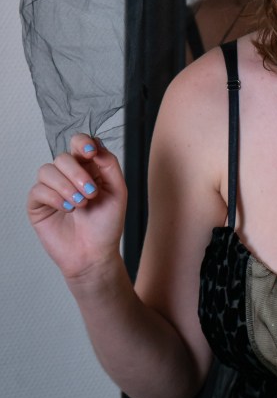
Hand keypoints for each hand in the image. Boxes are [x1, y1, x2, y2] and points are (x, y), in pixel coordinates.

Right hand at [27, 134, 127, 282]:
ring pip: (48, 170)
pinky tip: (68, 209)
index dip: (83, 143)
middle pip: (63, 156)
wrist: (95, 254)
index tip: (90, 153)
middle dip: (77, 173)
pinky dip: (54, 197)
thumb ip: (109, 164)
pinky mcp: (39, 205)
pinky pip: (38, 190)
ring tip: (81, 204)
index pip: (80, 143)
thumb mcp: (118, 190)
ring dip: (66, 186)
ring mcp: (52, 189)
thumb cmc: (107, 224)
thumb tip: (96, 145)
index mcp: (89, 168)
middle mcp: (68, 175)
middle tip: (91, 193)